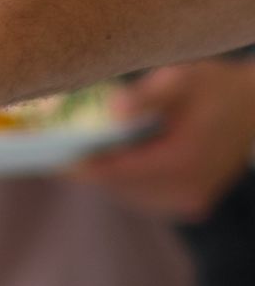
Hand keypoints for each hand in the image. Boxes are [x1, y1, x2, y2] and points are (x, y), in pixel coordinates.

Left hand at [71, 60, 254, 219]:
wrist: (254, 109)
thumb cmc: (214, 88)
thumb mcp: (183, 79)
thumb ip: (148, 94)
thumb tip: (113, 109)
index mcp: (184, 162)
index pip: (117, 172)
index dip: (82, 166)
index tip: (51, 159)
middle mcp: (186, 191)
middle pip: (119, 186)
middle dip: (92, 169)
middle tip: (58, 153)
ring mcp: (189, 202)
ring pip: (128, 194)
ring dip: (108, 176)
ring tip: (83, 154)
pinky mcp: (190, 205)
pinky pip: (144, 196)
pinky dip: (128, 181)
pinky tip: (117, 160)